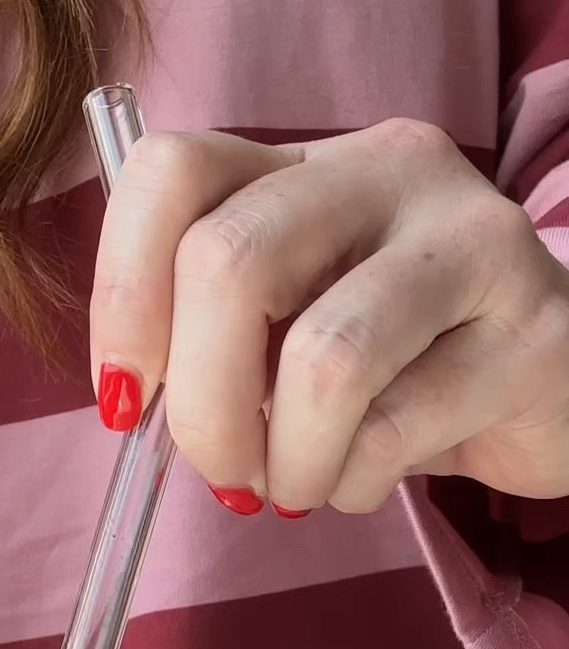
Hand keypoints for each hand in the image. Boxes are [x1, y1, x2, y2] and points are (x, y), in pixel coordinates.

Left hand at [90, 118, 568, 513]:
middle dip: (200, 403)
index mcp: (308, 161)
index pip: (172, 171)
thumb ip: (215, 332)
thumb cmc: (399, 362)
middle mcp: (391, 171)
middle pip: (230, 261)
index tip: (126, 395)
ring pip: (322, 359)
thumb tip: (133, 397)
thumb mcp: (293, 324)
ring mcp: (473, 242)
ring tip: (295, 487)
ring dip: (285, 460)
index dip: (122, 293)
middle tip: (218, 468)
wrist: (559, 385)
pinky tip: (364, 478)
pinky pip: (395, 429)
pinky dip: (351, 483)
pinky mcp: (532, 333)